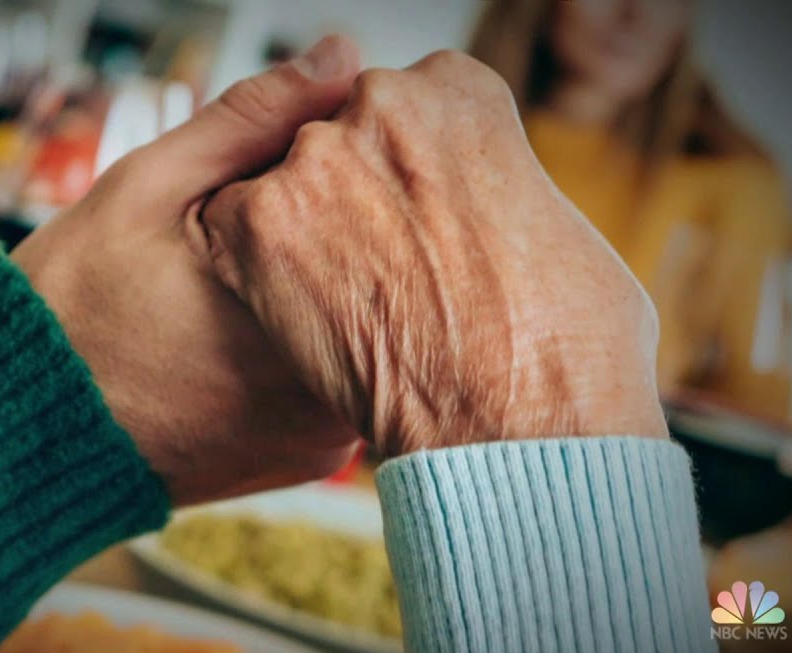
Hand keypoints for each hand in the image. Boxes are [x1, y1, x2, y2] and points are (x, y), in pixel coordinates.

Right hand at [12, 37, 362, 503]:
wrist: (25, 438)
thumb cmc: (73, 308)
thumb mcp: (148, 187)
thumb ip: (252, 119)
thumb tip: (341, 55)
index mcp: (298, 306)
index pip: (382, 210)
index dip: (352, 170)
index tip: (303, 164)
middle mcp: (330, 382)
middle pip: (381, 276)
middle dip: (342, 233)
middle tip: (254, 232)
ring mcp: (327, 430)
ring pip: (366, 329)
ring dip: (333, 290)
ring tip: (242, 282)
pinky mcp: (314, 458)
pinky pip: (342, 379)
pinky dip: (315, 344)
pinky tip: (251, 331)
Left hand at [194, 50, 667, 457]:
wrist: (515, 421)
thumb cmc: (562, 345)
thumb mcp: (559, 231)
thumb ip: (497, 190)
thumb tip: (480, 211)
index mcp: (461, 91)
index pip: (404, 109)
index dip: (407, 174)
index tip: (417, 221)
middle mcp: (382, 105)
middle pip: (339, 139)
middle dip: (352, 195)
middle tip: (378, 268)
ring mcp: (315, 159)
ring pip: (282, 181)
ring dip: (300, 232)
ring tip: (343, 304)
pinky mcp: (257, 223)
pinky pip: (229, 229)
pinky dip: (250, 271)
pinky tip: (295, 318)